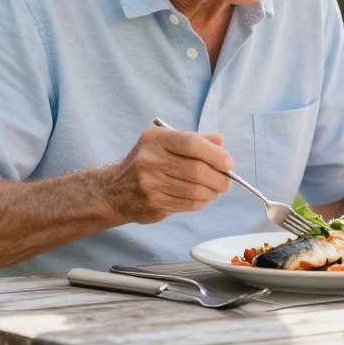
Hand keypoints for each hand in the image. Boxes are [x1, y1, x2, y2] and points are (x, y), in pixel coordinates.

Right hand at [103, 125, 232, 223]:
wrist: (115, 190)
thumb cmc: (147, 162)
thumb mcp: (164, 143)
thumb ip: (193, 140)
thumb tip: (221, 141)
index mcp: (155, 139)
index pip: (191, 143)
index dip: (215, 154)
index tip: (228, 163)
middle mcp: (150, 160)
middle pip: (196, 170)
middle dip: (219, 178)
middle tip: (227, 181)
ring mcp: (150, 184)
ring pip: (195, 190)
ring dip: (212, 192)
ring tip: (216, 190)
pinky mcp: (154, 204)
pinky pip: (188, 204)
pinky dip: (201, 202)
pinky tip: (202, 198)